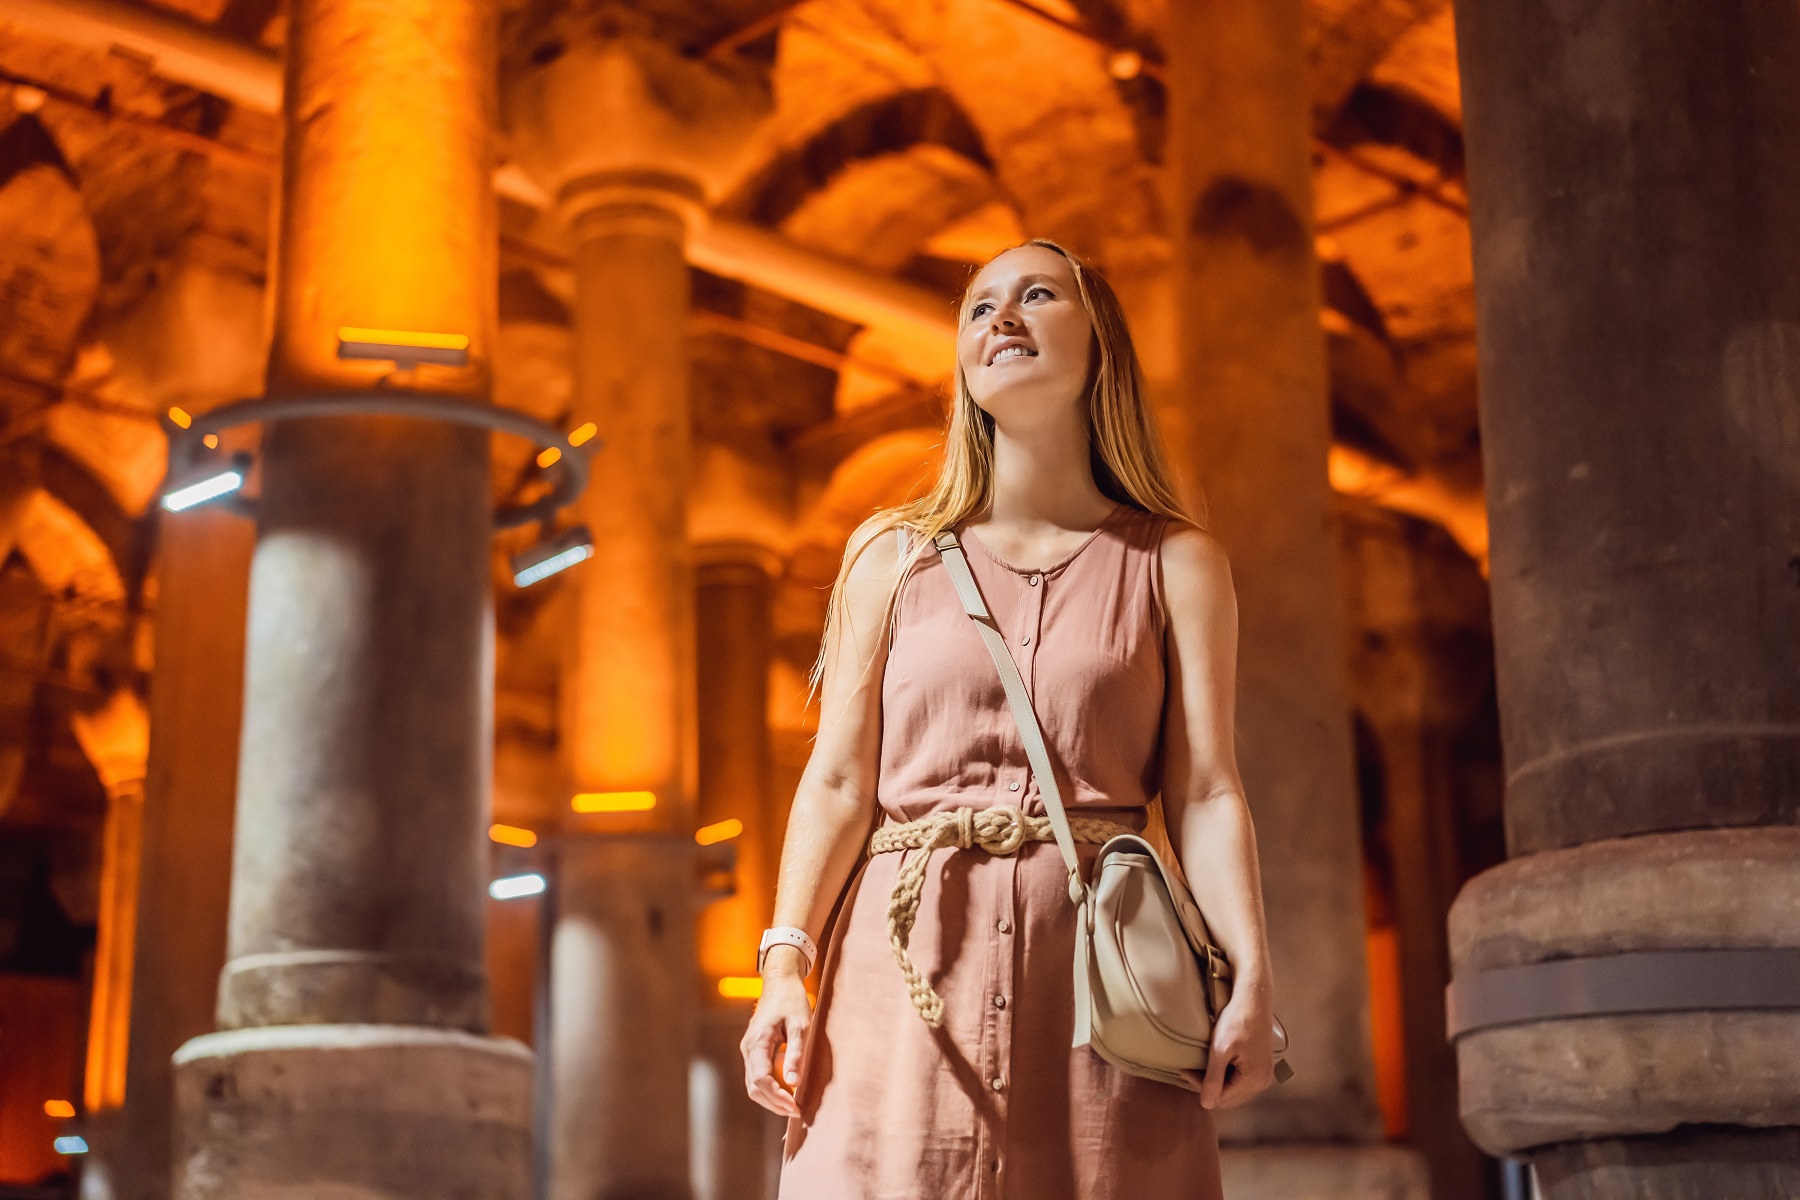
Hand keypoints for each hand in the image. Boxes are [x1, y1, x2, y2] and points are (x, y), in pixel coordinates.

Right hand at [740, 949, 812, 1118]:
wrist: (780, 981)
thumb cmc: (792, 1000)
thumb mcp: (801, 1025)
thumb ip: (796, 1053)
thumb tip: (794, 1083)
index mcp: (757, 1043)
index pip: (761, 1080)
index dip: (777, 1097)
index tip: (796, 1107)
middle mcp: (748, 1049)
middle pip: (754, 1088)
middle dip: (774, 1103)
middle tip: (797, 1111)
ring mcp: (749, 1051)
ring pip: (754, 1085)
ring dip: (771, 1099)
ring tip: (793, 1106)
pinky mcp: (754, 1051)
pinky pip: (758, 1076)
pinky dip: (770, 1089)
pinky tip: (787, 1092)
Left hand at [1184, 989, 1275, 1109]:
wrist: (1253, 999)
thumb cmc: (1236, 1021)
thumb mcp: (1220, 1049)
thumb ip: (1213, 1078)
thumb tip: (1206, 1105)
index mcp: (1254, 1081)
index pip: (1221, 1097)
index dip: (1200, 1087)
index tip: (1185, 1069)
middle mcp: (1263, 1082)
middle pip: (1229, 1097)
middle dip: (1209, 1086)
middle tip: (1192, 1068)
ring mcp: (1264, 1074)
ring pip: (1234, 1089)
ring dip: (1218, 1081)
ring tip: (1202, 1066)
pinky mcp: (1262, 1066)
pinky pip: (1241, 1080)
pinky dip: (1227, 1076)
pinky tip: (1217, 1063)